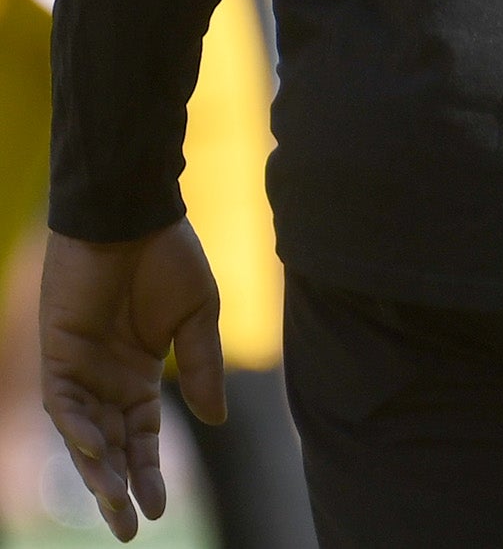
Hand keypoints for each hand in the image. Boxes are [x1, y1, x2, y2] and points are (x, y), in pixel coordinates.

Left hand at [40, 223, 225, 541]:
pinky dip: (80, 428)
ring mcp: (81, 371)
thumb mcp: (198, 317)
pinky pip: (65, 404)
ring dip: (98, 470)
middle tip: (129, 529)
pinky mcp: (57, 355)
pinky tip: (100, 448)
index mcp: (143, 375)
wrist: (131, 216)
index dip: (150, 473)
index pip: (145, 437)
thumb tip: (213, 421)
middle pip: (113, 447)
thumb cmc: (169, 258)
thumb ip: (203, 368)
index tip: (160, 509)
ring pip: (85, 436)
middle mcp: (109, 381)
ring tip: (115, 505)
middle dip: (120, 489)